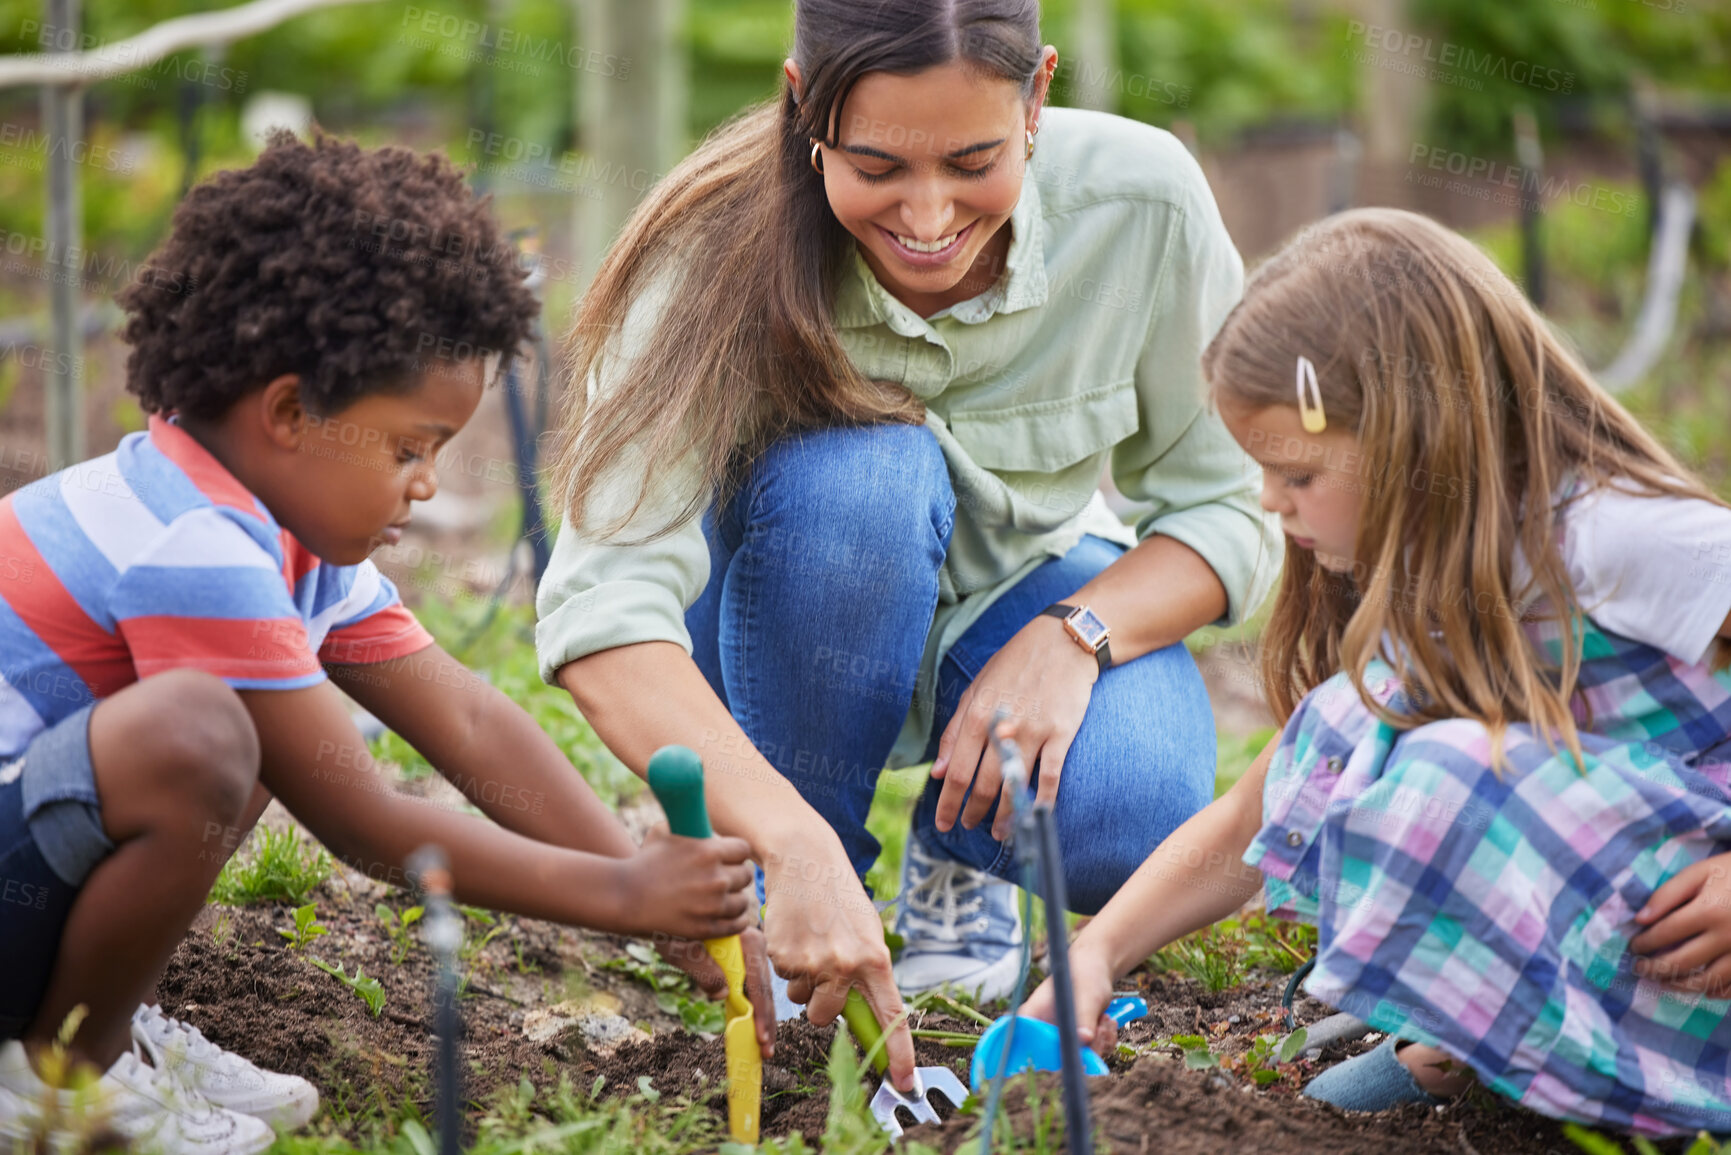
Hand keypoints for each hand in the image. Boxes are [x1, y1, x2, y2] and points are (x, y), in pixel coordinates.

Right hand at [611, 823, 756, 941]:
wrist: (624, 896)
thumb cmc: (645, 861)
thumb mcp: (665, 831)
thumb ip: (693, 826)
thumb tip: (714, 830)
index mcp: (709, 850)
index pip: (744, 850)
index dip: (736, 854)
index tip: (730, 858)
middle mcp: (715, 878)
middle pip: (745, 876)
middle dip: (736, 875)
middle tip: (725, 878)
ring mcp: (712, 905)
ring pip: (743, 901)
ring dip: (734, 899)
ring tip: (724, 898)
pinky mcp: (706, 928)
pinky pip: (737, 924)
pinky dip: (735, 920)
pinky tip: (727, 915)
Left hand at [652, 926, 776, 1057]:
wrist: (670, 914)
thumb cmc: (673, 930)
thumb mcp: (681, 949)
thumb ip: (702, 970)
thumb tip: (722, 995)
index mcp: (744, 939)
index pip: (757, 981)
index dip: (760, 1012)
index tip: (760, 1036)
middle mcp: (755, 944)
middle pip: (765, 989)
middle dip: (766, 1021)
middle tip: (766, 1052)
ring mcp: (752, 954)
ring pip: (762, 991)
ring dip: (764, 1019)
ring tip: (764, 1048)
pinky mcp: (745, 963)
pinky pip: (754, 989)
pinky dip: (755, 1010)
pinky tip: (755, 1030)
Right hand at [760, 836, 916, 1091]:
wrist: (805, 860)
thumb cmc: (839, 896)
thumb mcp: (867, 931)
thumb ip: (869, 972)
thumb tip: (864, 1013)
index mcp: (875, 959)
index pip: (890, 1016)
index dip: (898, 1053)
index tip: (904, 1083)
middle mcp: (845, 966)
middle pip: (825, 1017)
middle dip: (819, 1003)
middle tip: (822, 967)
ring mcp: (812, 963)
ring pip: (800, 999)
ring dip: (801, 979)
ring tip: (809, 940)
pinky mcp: (782, 956)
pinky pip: (782, 977)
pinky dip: (786, 961)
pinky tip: (794, 932)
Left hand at [932, 616, 1096, 840]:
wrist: (1063, 642)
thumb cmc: (1015, 664)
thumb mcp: (976, 689)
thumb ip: (954, 731)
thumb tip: (936, 772)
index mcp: (976, 715)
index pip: (955, 772)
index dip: (948, 803)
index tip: (943, 823)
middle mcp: (1002, 727)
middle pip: (983, 785)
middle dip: (973, 812)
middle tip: (968, 826)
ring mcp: (1034, 732)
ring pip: (1015, 787)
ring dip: (1005, 816)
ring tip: (998, 833)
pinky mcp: (1061, 734)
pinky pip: (1051, 777)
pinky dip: (1043, 802)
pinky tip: (1035, 816)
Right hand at [1020, 942, 1115, 1054]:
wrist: (1096, 970)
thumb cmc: (1086, 975)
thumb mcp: (1087, 996)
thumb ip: (1084, 1017)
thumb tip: (1084, 1040)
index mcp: (1032, 1017)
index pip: (1027, 1045)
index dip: (1047, 1056)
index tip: (1073, 1052)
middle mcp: (1042, 1031)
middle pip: (1057, 1059)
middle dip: (1085, 1049)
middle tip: (1100, 1030)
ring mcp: (1059, 1038)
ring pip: (1078, 1059)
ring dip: (1099, 1044)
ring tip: (1105, 1020)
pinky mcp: (1074, 1042)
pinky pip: (1090, 1056)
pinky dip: (1103, 1043)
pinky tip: (1106, 1024)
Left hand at [1631, 855, 1730, 994]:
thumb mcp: (1700, 872)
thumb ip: (1668, 893)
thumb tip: (1640, 919)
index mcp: (1709, 911)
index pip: (1666, 933)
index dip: (1644, 943)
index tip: (1632, 946)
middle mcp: (1727, 937)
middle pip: (1683, 962)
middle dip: (1655, 969)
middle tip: (1639, 969)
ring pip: (1708, 982)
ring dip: (1680, 986)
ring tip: (1662, 982)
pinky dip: (1715, 992)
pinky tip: (1701, 989)